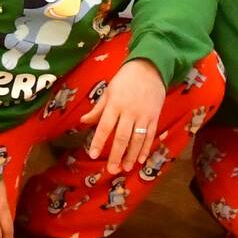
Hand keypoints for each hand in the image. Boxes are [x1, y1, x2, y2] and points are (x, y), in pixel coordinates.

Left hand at [80, 58, 165, 172]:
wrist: (150, 68)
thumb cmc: (125, 79)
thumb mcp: (109, 91)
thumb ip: (98, 109)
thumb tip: (83, 121)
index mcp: (115, 104)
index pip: (105, 126)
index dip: (98, 142)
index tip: (92, 154)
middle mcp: (129, 111)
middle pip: (122, 137)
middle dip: (116, 155)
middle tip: (111, 169)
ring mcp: (143, 115)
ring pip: (137, 140)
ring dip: (131, 155)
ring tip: (126, 168)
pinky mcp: (155, 116)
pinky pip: (150, 135)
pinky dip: (145, 148)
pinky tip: (141, 159)